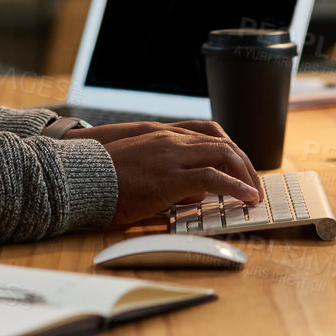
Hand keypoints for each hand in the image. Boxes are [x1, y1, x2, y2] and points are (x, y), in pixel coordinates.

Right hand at [94, 129, 262, 228]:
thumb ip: (172, 177)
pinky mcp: (170, 177)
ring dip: (245, 175)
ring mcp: (171, 157)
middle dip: (244, 165)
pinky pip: (213, 179)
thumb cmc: (104, 179)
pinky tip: (246, 198)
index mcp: (163, 137)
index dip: (231, 154)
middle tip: (254, 185)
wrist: (81, 178)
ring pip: (224, 156)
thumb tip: (199, 193)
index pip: (210, 137)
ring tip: (255, 194)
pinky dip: (235, 187)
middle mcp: (171, 141)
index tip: (241, 172)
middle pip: (223, 144)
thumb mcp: (143, 171)